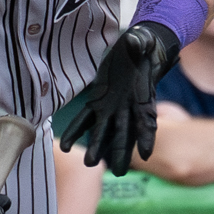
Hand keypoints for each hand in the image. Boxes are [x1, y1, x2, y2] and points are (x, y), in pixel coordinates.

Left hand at [60, 22, 180, 175]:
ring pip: (105, 130)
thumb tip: (137, 41)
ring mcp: (113, 106)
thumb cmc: (143, 45)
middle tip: (119, 172)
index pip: (147, 119)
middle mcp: (128, 106)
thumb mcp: (144, 42)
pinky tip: (66, 146)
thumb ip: (141, 44)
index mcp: (143, 95)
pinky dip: (77, 132)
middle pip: (126, 133)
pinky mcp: (99, 101)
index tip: (146, 153)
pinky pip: (86, 119)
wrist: (136, 48)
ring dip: (98, 147)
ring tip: (89, 163)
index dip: (147, 136)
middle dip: (121, 151)